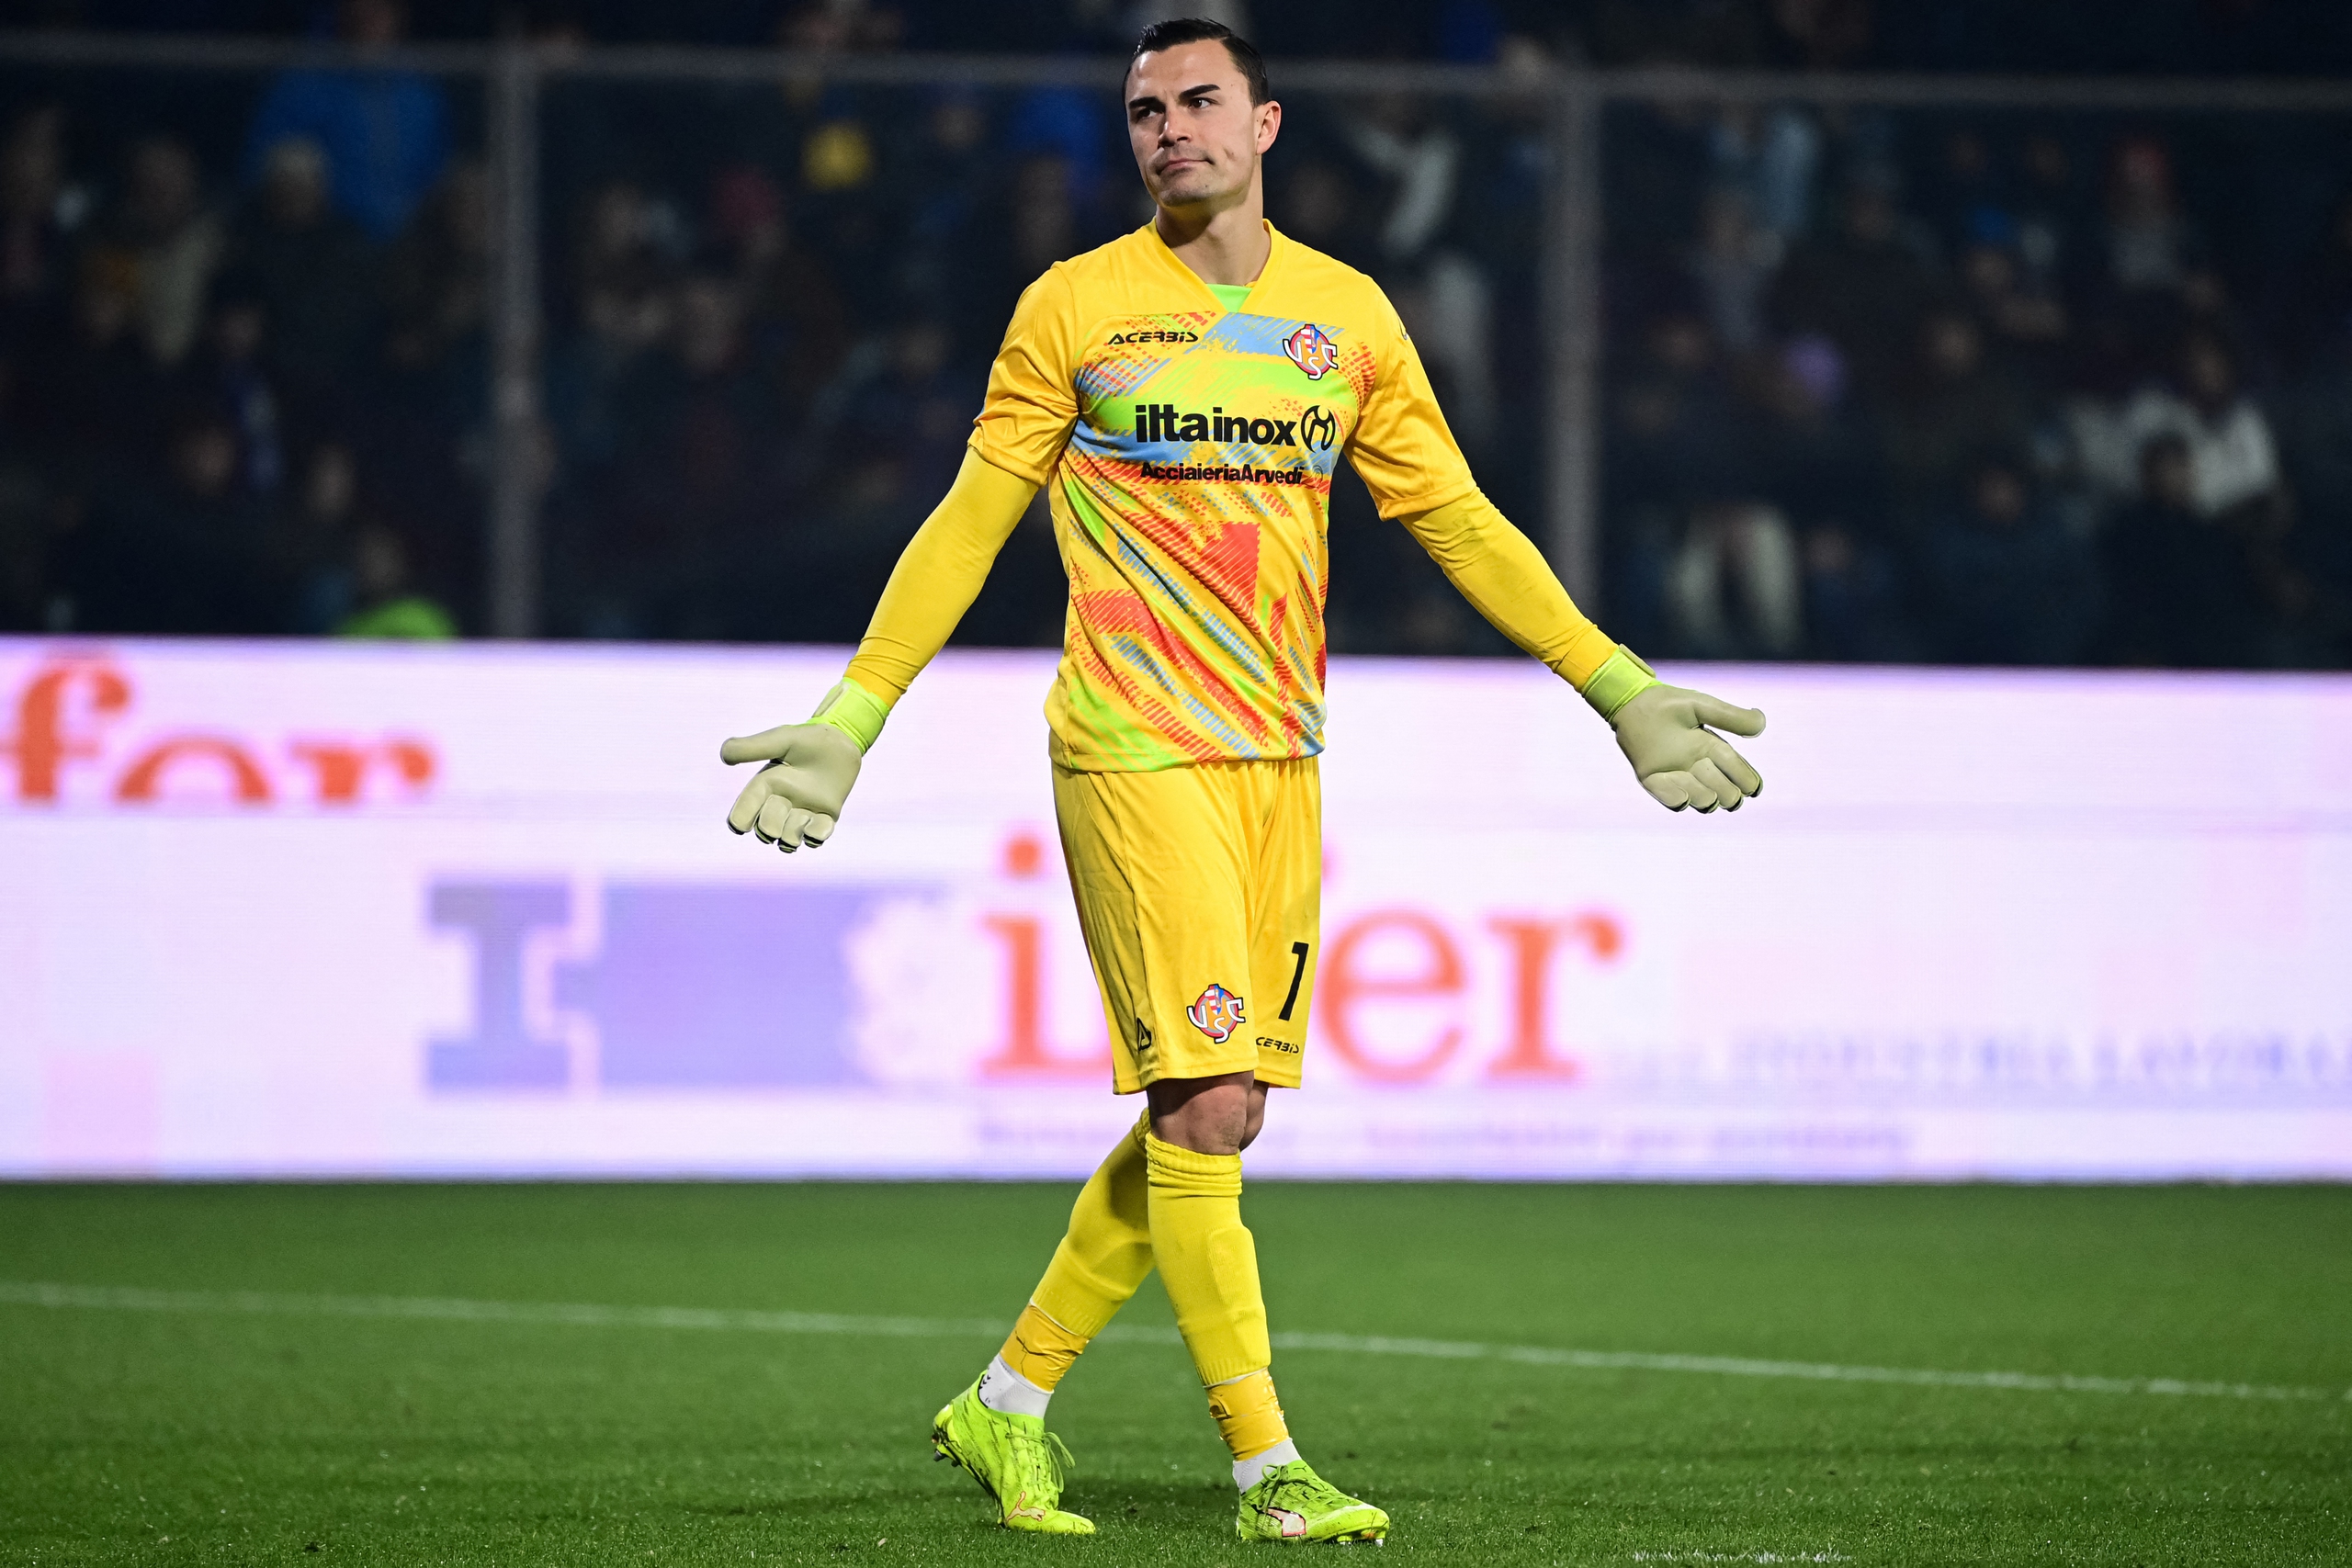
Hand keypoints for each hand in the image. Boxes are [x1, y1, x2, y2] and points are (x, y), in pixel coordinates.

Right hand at [720, 722, 862, 850]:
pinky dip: (815, 837)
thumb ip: (752, 747)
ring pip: (790, 839)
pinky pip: (817, 837)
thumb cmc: (807, 740)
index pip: (744, 813)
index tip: (739, 827)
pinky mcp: (825, 818)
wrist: (842, 741)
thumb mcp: (780, 740)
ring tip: (805, 815)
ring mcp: (803, 813)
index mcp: (765, 787)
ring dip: (794, 832)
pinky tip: (816, 828)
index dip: (739, 821)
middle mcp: (781, 804)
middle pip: (766, 831)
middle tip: (782, 806)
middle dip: (770, 826)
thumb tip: (724, 757)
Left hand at [1609, 683, 1764, 812]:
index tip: (1753, 788)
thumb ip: (1730, 716)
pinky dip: (1678, 800)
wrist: (1633, 703)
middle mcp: (1696, 765)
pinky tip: (1682, 794)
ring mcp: (1675, 775)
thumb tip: (1761, 724)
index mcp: (1712, 748)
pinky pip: (1669, 799)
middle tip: (1729, 792)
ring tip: (1704, 787)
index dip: (1748, 781)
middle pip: (1723, 791)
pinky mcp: (1652, 780)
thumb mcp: (1702, 706)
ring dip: (1705, 797)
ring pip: (1701, 800)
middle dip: (1730, 794)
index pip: (1736, 770)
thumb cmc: (1669, 704)